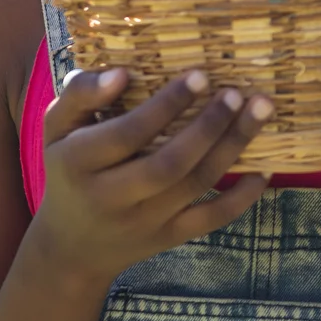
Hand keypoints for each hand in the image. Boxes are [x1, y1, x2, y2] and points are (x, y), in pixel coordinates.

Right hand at [26, 68, 271, 286]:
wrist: (71, 247)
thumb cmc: (69, 170)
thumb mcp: (56, 130)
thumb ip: (80, 95)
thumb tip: (122, 72)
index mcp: (78, 163)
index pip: (127, 134)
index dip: (165, 105)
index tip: (200, 75)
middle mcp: (110, 197)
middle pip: (168, 164)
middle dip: (208, 127)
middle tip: (237, 93)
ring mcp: (143, 222)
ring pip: (194, 185)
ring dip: (232, 147)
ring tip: (259, 111)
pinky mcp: (168, 239)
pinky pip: (210, 220)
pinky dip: (241, 197)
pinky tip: (264, 169)